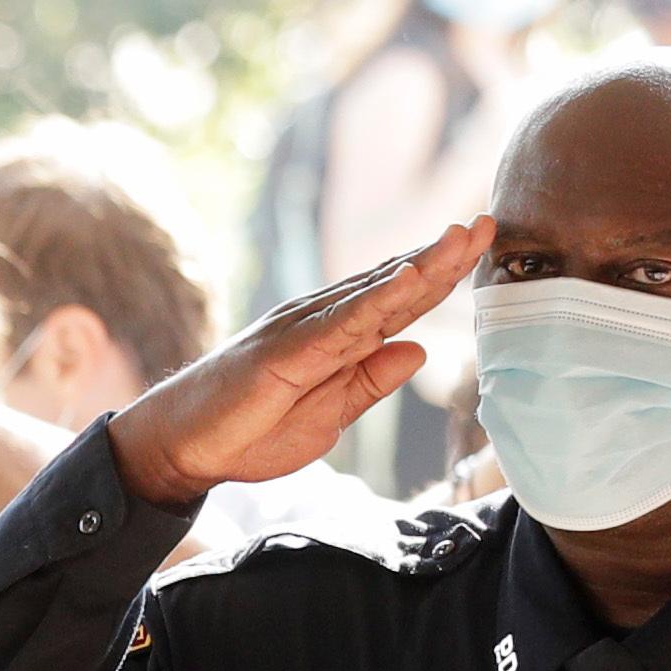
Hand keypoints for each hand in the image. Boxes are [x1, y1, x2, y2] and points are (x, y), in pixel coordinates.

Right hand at [106, 219, 490, 511]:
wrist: (181, 447)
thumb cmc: (246, 432)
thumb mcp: (327, 419)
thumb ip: (369, 383)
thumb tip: (417, 351)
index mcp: (336, 341)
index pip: (398, 302)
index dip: (441, 275)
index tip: (482, 248)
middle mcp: (322, 323)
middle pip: (392, 286)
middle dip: (443, 256)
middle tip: (489, 224)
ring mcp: (302, 331)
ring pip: (373, 294)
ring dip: (421, 265)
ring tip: (463, 237)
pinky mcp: (285, 350)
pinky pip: (341, 322)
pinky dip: (378, 299)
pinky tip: (410, 278)